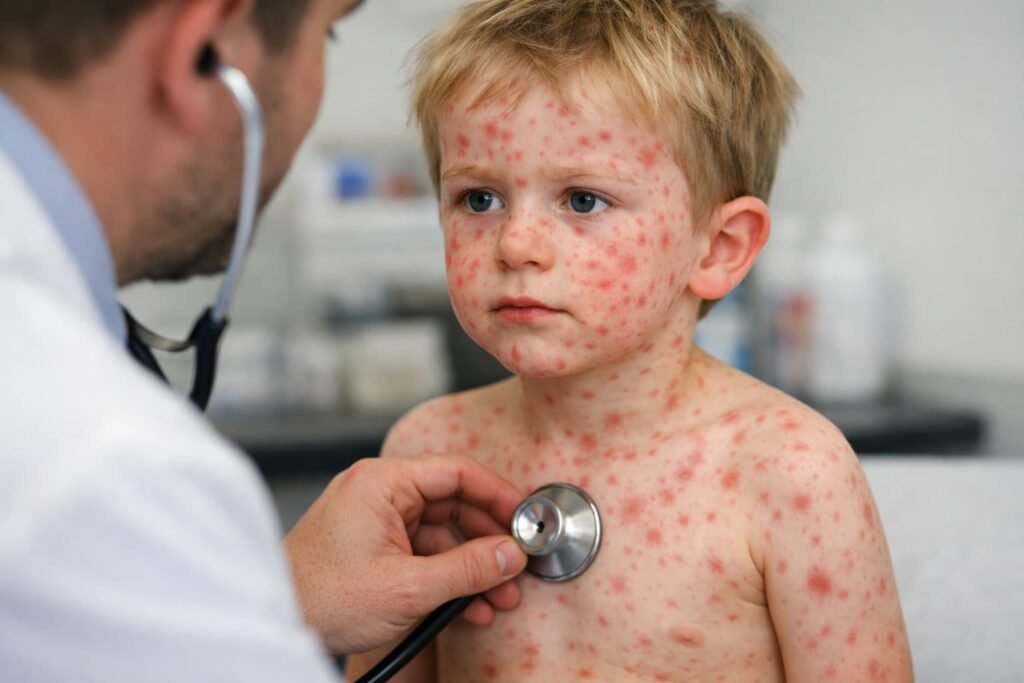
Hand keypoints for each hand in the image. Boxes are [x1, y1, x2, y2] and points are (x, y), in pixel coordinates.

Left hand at [283, 455, 528, 654]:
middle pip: (453, 504)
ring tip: (498, 598)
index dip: (498, 494)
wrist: (275, 626)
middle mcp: (379, 493)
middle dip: (488, 542)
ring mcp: (375, 519)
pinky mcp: (373, 546)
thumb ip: (468, 569)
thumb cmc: (322, 598)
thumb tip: (512, 555)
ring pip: (441, 533)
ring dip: (472, 566)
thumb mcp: (408, 588)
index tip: (526, 518)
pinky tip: (469, 605)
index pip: (456, 472)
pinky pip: (422, 552)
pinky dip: (447, 576)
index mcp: (382, 483)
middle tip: (517, 568)